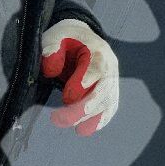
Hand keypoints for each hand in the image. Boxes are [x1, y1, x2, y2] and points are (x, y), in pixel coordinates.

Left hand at [41, 18, 119, 134]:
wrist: (81, 36)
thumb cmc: (65, 38)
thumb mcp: (54, 36)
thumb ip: (51, 48)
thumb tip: (51, 70)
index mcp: (98, 50)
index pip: (97, 69)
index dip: (84, 84)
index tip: (67, 97)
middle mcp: (110, 65)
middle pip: (104, 89)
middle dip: (86, 107)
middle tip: (62, 119)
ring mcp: (113, 79)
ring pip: (109, 101)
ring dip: (92, 117)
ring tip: (76, 130)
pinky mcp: (111, 89)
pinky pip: (110, 106)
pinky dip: (101, 119)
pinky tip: (87, 129)